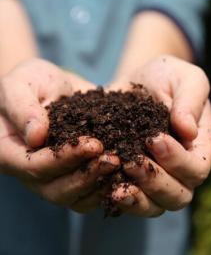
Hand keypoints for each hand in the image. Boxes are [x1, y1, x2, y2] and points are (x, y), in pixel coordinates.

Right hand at [0, 58, 118, 211]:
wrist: (58, 88)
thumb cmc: (33, 82)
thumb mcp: (22, 83)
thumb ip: (22, 106)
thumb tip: (35, 135)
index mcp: (10, 153)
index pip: (34, 167)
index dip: (64, 159)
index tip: (93, 144)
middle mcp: (31, 174)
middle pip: (57, 190)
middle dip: (88, 176)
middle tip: (114, 159)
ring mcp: (54, 180)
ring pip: (76, 198)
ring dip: (100, 185)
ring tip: (123, 165)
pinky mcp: (76, 178)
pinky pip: (91, 195)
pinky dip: (109, 189)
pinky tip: (128, 173)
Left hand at [108, 56, 210, 215]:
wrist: (133, 84)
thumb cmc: (164, 78)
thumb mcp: (182, 77)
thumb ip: (190, 99)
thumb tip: (188, 131)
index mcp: (201, 147)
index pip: (197, 168)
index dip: (177, 160)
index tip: (154, 138)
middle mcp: (184, 171)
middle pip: (179, 195)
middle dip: (156, 181)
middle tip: (131, 160)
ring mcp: (160, 181)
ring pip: (157, 206)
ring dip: (138, 197)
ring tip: (116, 180)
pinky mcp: (135, 184)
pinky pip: (133, 204)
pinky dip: (121, 200)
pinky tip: (106, 186)